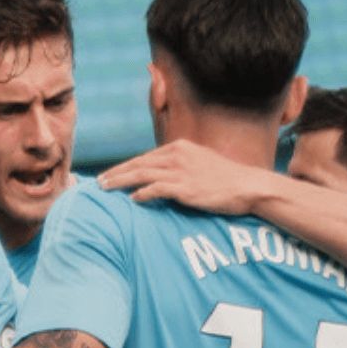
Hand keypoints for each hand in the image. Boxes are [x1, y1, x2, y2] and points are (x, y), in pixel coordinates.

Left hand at [97, 139, 277, 215]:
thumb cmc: (226, 180)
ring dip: (121, 182)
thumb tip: (162, 178)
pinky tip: (133, 199)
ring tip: (105, 190)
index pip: (145, 158)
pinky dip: (143, 193)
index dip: (125, 167)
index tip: (110, 176)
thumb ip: (181, 167)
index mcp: (179, 148)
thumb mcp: (201, 164)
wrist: (248, 186)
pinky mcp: (185, 187)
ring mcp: (181, 171)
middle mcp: (177, 155)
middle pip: (138, 164)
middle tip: (98, 183)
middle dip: (116, 173)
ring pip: (141, 174)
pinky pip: (156, 189)